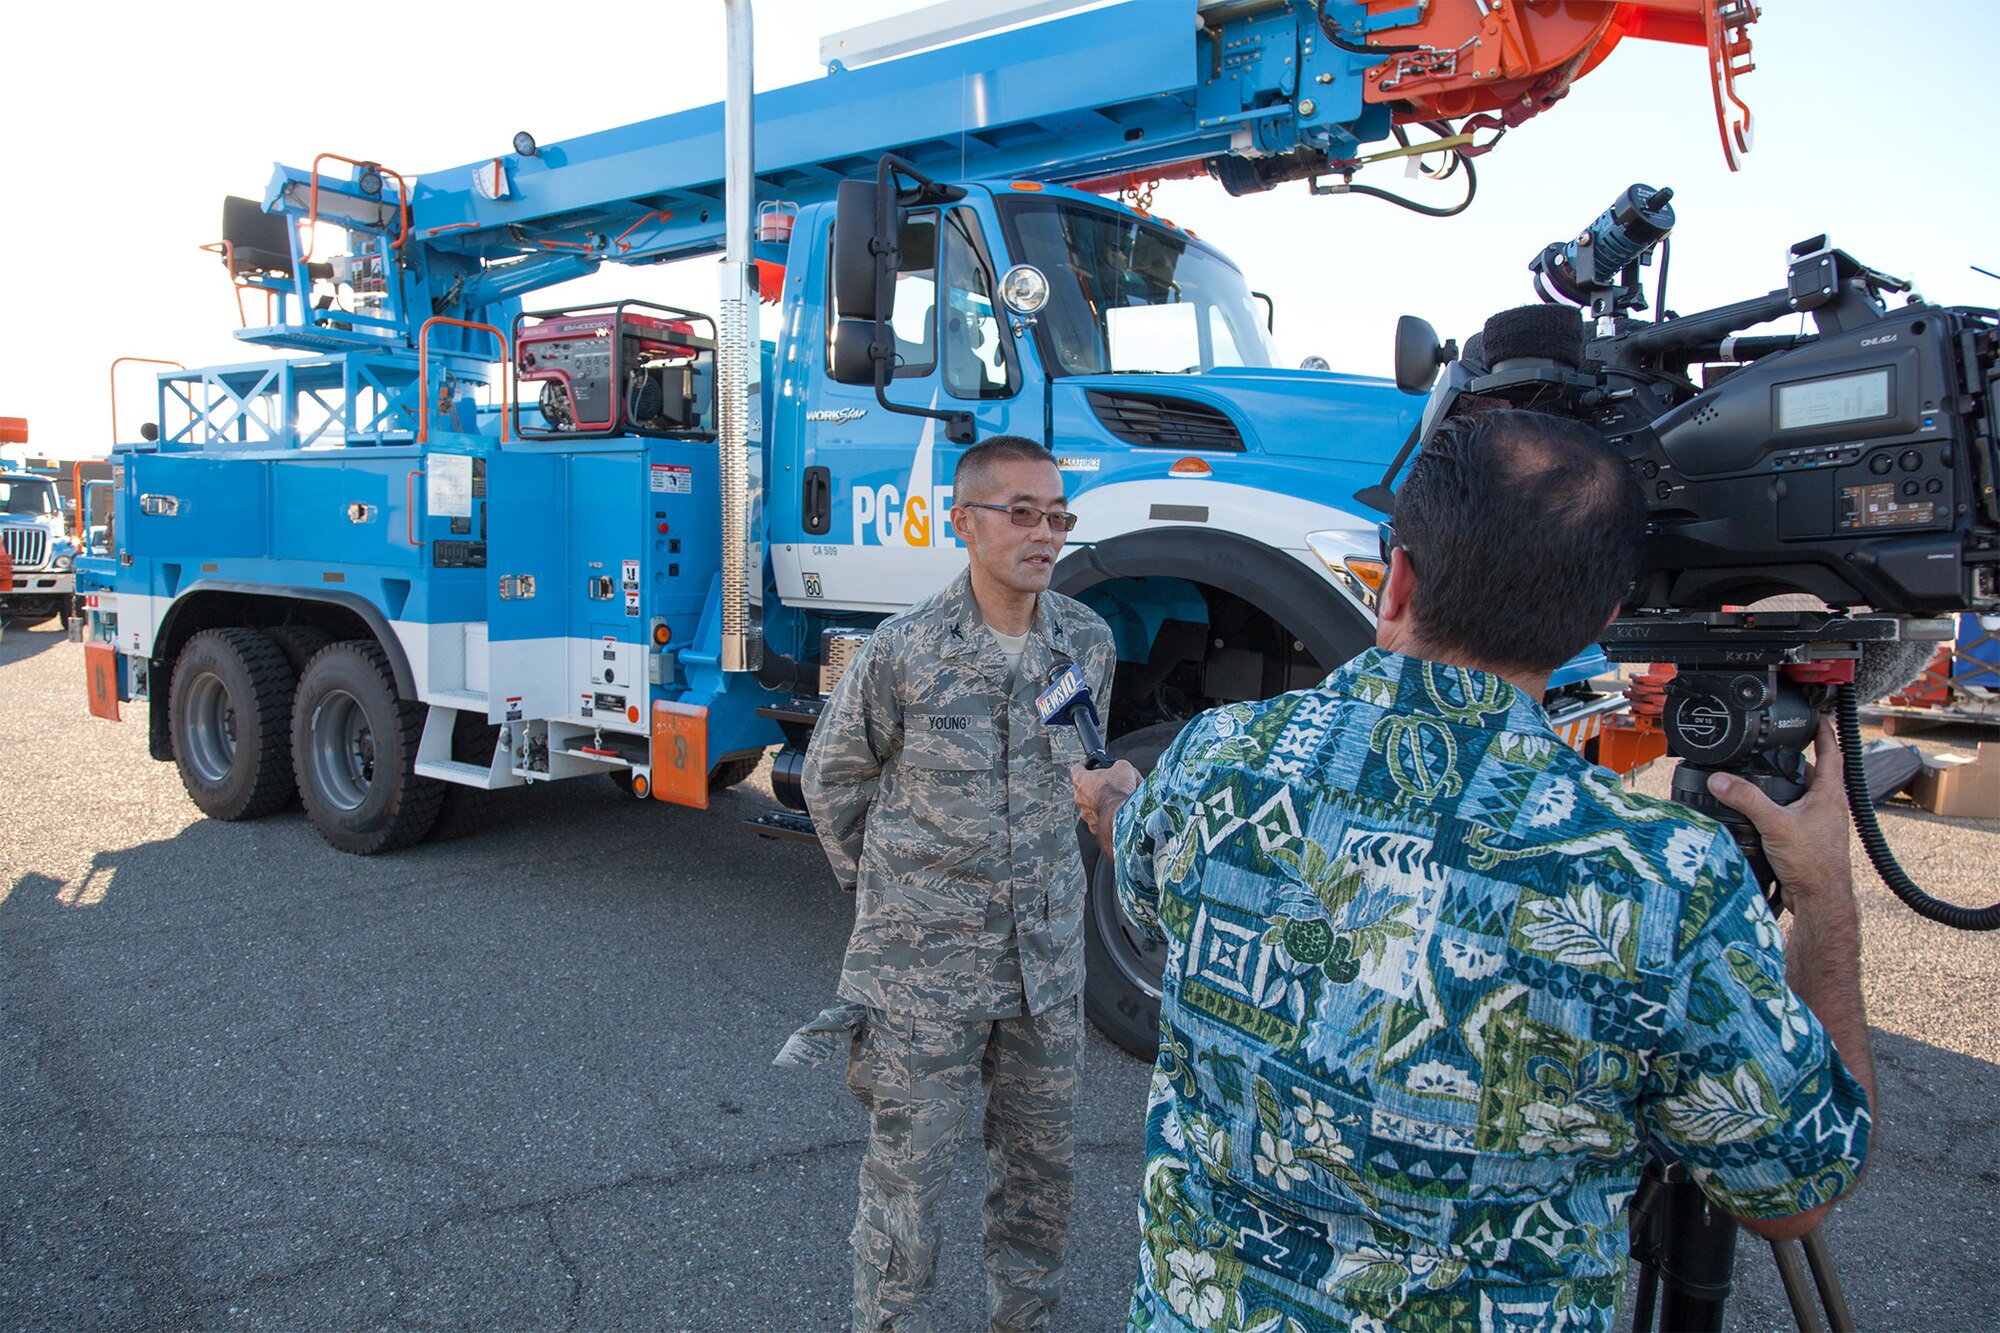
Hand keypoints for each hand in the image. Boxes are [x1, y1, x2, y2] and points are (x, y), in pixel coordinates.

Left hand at [1072, 760, 1141, 852]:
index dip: (1084, 767)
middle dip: (1098, 787)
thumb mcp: (1123, 767)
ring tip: (1116, 800)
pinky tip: (1117, 812)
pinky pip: (1099, 819)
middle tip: (1110, 785)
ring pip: (1092, 805)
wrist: (1122, 814)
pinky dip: (1107, 816)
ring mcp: (1085, 813)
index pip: (1077, 769)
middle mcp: (1079, 797)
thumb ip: (1119, 766)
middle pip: (1085, 789)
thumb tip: (1123, 768)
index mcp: (1081, 780)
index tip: (1087, 767)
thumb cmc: (1117, 792)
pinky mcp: (1094, 826)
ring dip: (1102, 802)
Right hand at [1706, 721, 1854, 905]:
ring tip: (1762, 780)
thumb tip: (1721, 780)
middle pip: (1811, 774)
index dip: (1823, 731)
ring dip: (1784, 787)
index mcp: (1828, 795)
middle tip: (1774, 749)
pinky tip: (1762, 816)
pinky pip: (1793, 816)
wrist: (1820, 901)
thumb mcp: (1775, 825)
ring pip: (1801, 796)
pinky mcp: (1809, 841)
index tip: (1815, 716)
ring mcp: (1820, 825)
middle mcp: (1828, 808)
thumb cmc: (1813, 865)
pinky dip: (1778, 810)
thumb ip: (1747, 799)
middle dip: (1793, 760)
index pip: (1830, 752)